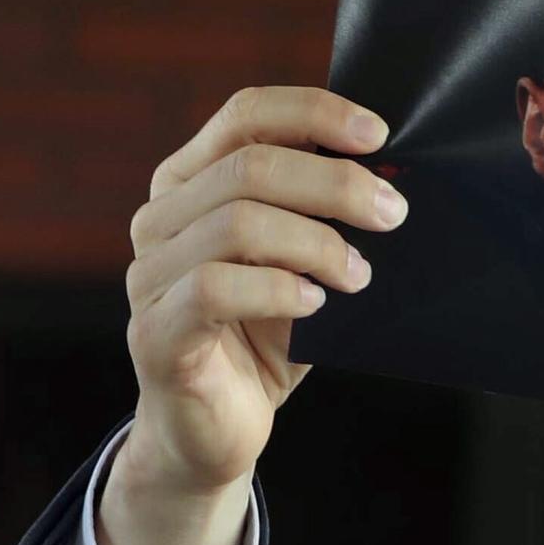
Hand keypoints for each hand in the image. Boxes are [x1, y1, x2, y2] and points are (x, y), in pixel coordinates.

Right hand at [97, 86, 405, 544]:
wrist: (220, 430)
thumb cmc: (268, 340)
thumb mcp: (303, 268)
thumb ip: (325, 222)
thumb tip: (393, 184)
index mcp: (191, 183)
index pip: (246, 116)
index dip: (315, 113)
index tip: (380, 135)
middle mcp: (160, 218)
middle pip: (251, 166)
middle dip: (336, 184)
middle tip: (394, 214)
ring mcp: (149, 275)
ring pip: (237, 223)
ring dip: (317, 243)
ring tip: (361, 275)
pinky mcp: (155, 333)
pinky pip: (215, 289)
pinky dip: (278, 290)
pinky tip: (317, 306)